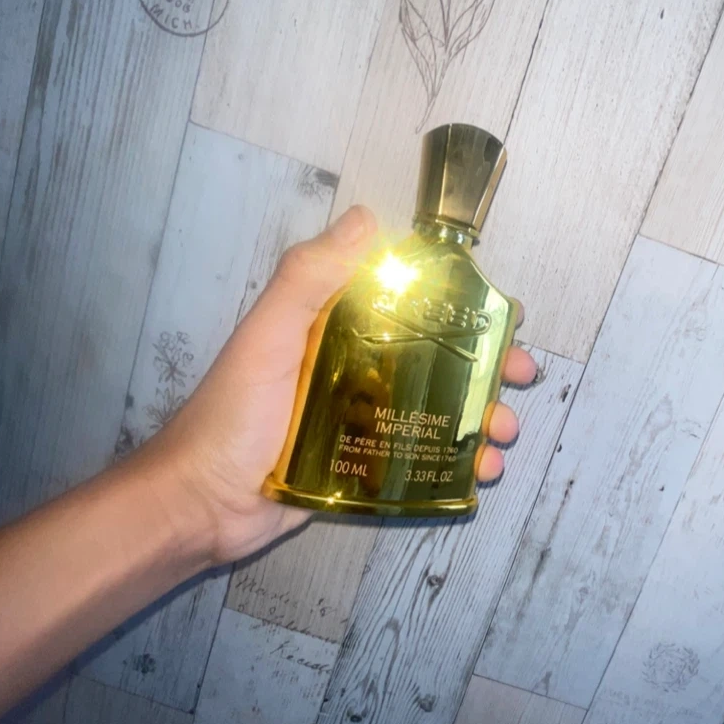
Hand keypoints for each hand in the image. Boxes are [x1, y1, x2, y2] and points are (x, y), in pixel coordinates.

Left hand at [137, 205, 537, 566]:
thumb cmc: (231, 416)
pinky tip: (482, 471)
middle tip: (522, 375)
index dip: (463, 305)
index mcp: (337, 329)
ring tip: (501, 432)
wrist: (200, 504)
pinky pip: (422, 459)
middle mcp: (356, 370)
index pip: (412, 303)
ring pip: (439, 410)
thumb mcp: (268, 337)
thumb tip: (367, 218)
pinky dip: (458, 463)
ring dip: (481, 417)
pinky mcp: (363, 469)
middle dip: (488, 366)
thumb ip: (309, 277)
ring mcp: (362, 422)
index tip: (505, 312)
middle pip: (439, 359)